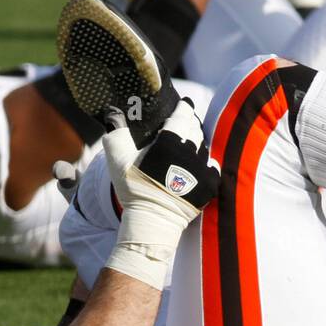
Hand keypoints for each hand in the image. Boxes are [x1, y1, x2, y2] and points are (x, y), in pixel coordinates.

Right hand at [103, 99, 220, 288]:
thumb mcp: (117, 158)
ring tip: (188, 144)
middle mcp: (191, 151)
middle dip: (190, 123)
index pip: (183, 114)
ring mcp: (203, 168)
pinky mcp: (211, 184)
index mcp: (170, 140)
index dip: (184, 106)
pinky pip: (212, 165)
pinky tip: (197, 163)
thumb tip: (113, 113)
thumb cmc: (133, 189)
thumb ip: (116, 132)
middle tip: (183, 123)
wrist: (151, 221)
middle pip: (195, 128)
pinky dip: (206, 162)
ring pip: (204, 146)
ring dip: (197, 142)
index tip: (183, 104)